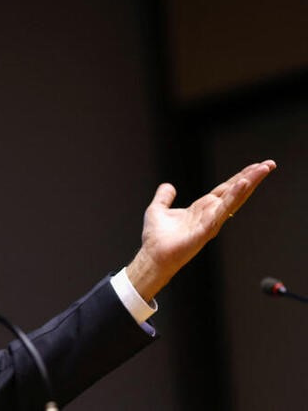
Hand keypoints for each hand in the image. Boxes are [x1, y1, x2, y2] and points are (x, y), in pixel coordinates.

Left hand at [126, 160, 276, 301]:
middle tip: (269, 164)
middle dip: (252, 178)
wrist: (152, 256)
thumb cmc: (156, 238)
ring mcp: (210, 222)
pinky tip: (242, 185)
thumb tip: (168, 186)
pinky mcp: (206, 230)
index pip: (225, 189)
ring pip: (234, 199)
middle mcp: (209, 214)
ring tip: (262, 170)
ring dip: (248, 184)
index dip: (240, 177)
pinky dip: (233, 198)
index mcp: (202, 208)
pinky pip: (222, 211)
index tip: (255, 166)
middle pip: (234, 192)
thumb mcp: (158, 209)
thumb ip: (164, 197)